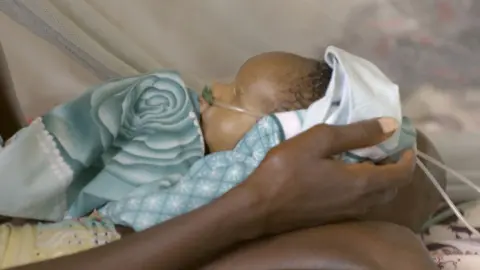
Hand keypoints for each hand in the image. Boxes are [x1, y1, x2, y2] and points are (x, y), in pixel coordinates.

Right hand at [242, 118, 415, 234]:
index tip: (403, 141)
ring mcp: (347, 213)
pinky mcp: (334, 218)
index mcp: (362, 182)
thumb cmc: (287, 169)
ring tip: (368, 158)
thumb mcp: (319, 140)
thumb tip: (391, 125)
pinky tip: (348, 175)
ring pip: (378, 197)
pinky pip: (362, 202)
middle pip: (393, 187)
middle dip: (397, 167)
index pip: (402, 173)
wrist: (259, 207)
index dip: (409, 156)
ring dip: (381, 178)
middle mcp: (361, 202)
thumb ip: (357, 132)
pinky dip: (366, 187)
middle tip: (386, 147)